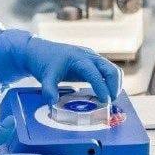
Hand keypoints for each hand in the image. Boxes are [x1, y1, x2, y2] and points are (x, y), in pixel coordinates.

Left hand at [0, 30, 122, 103]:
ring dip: (115, 84)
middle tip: (110, 103)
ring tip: (109, 100)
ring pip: (112, 69)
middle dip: (114, 86)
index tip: (105, 101)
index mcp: (77, 58)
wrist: (39, 50)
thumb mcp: (44, 76)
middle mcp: (88, 56)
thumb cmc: (43, 62)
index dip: (101, 87)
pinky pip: (108, 71)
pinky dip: (111, 82)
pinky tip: (105, 94)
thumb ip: (49, 89)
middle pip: (111, 69)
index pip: (94, 73)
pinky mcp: (92, 62)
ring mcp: (92, 58)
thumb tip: (53, 103)